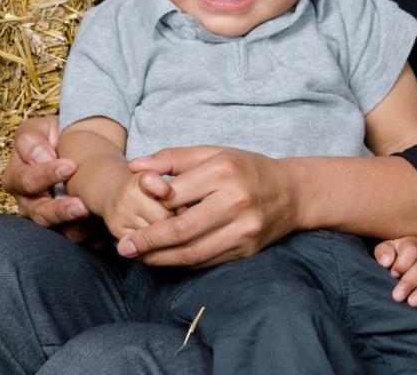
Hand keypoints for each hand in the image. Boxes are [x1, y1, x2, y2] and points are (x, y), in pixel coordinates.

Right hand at [1, 115, 90, 236]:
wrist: (76, 148)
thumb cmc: (52, 136)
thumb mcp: (38, 128)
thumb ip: (31, 140)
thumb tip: (39, 157)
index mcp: (17, 179)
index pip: (27, 181)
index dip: (47, 174)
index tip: (70, 165)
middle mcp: (29, 204)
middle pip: (41, 214)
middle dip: (61, 211)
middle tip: (82, 205)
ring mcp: (48, 218)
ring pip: (59, 231)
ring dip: (78, 226)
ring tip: (96, 217)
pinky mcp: (69, 228)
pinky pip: (79, 237)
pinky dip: (92, 236)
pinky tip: (105, 230)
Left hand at [115, 146, 298, 267]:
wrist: (293, 193)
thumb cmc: (248, 169)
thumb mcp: (214, 153)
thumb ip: (173, 158)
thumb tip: (134, 165)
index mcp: (224, 172)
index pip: (174, 195)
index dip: (149, 208)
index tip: (129, 218)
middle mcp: (236, 201)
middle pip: (180, 229)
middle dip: (147, 242)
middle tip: (123, 248)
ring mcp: (243, 228)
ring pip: (191, 252)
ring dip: (159, 258)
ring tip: (140, 257)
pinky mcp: (246, 249)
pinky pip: (206, 261)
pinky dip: (181, 262)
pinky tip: (166, 258)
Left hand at [375, 236, 416, 306]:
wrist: (412, 259)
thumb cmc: (396, 256)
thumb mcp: (386, 250)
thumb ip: (384, 252)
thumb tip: (387, 262)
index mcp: (414, 244)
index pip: (411, 250)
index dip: (402, 263)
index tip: (393, 274)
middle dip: (409, 282)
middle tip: (398, 297)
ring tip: (412, 302)